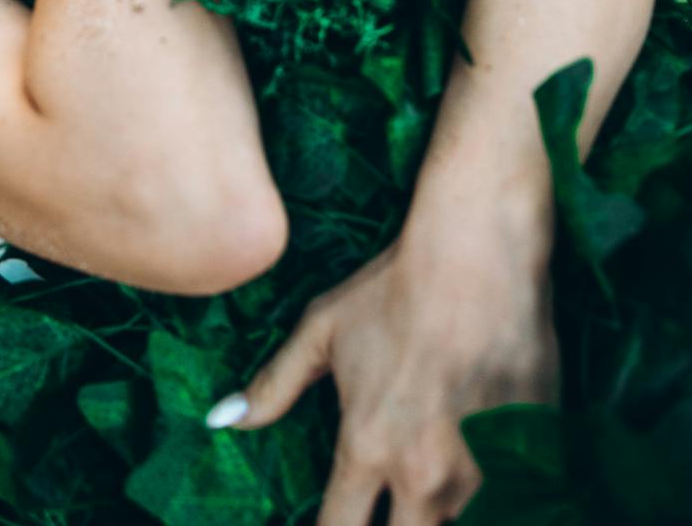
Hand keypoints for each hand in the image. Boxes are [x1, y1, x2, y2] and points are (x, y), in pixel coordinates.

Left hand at [205, 215, 560, 525]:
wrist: (480, 255)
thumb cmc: (395, 288)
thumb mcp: (322, 328)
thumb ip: (275, 384)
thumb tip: (221, 420)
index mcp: (368, 447)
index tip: (333, 521)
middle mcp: (425, 475)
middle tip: (382, 506)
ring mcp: (485, 474)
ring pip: (455, 523)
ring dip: (437, 510)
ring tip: (427, 470)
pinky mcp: (534, 460)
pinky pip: (512, 500)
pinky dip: (493, 496)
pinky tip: (478, 467)